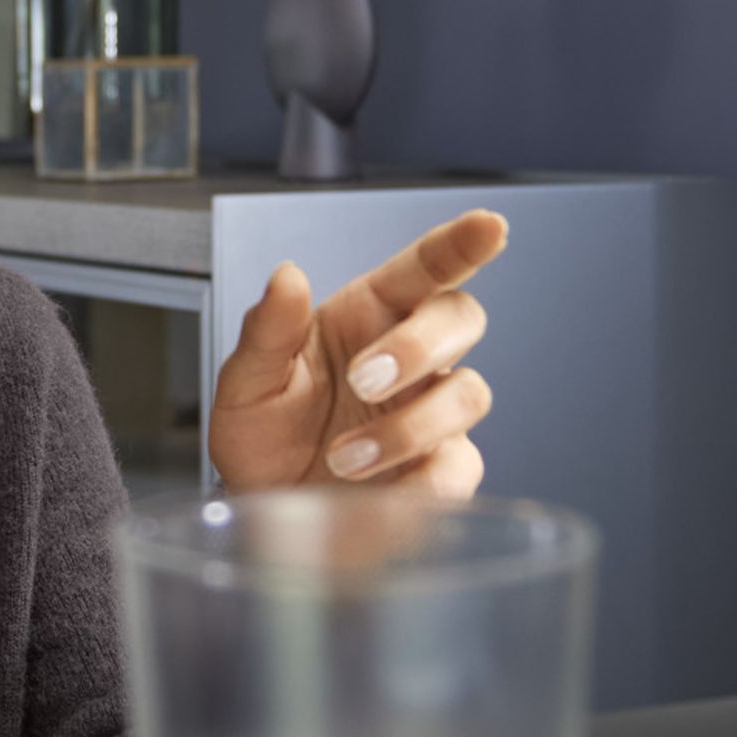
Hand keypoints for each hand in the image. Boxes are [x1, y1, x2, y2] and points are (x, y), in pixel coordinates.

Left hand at [207, 209, 506, 497]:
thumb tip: (287, 277)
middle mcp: (410, 359)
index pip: (425, 267)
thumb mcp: (246, 382)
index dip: (462, 243)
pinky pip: (461, 467)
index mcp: (366, 315)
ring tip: (343, 458)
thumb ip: (267, 330)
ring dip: (408, 426)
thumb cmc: (262, 436)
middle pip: (461, 319)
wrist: (263, 511)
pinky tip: (380, 493)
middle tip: (363, 380)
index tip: (490, 225)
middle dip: (419, 344)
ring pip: (467, 393)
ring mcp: (431, 416)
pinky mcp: (439, 472)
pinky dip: (424, 481)